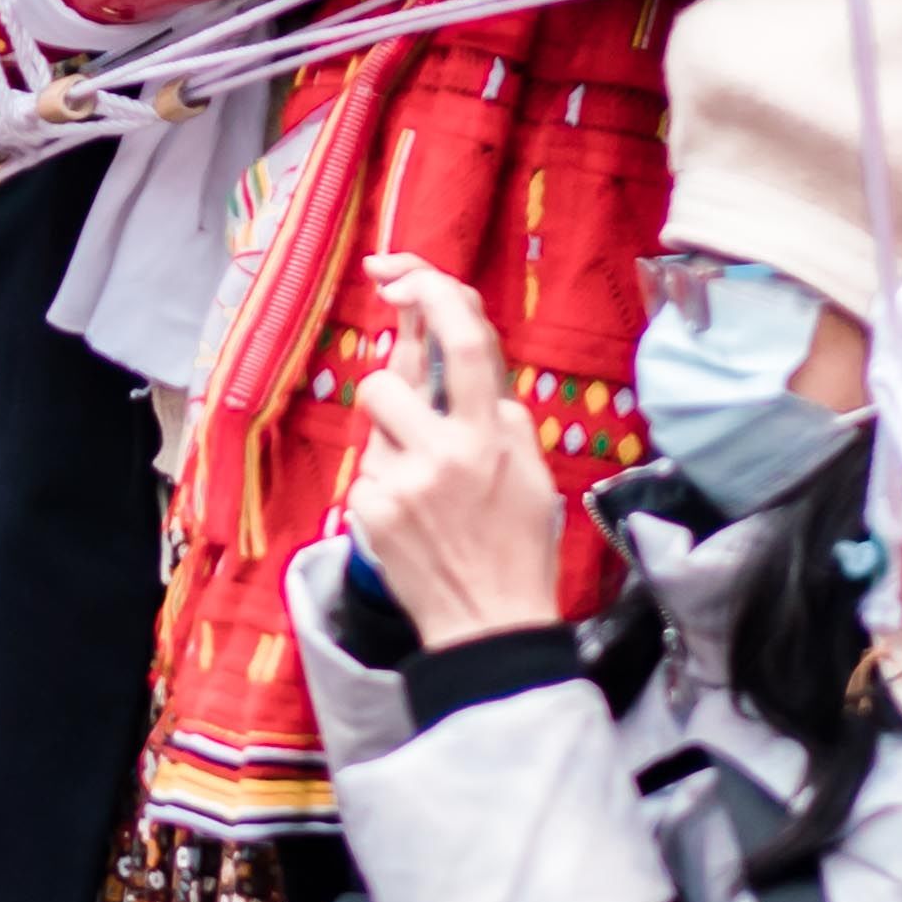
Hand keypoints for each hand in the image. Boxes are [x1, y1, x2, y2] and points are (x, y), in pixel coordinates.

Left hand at [337, 261, 568, 640]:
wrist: (488, 625)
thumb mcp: (533, 474)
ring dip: (393, 438)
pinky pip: (368, 473)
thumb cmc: (517, 547)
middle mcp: (445, 452)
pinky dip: (386, 488)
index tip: (403, 276)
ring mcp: (403, 483)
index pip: (465, 341)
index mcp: (493, 436)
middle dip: (396, 388)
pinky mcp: (371, 511)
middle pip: (390, 377)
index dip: (432, 294)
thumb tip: (468, 373)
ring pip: (374, 424)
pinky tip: (413, 522)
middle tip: (418, 421)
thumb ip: (504, 417)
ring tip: (425, 484)